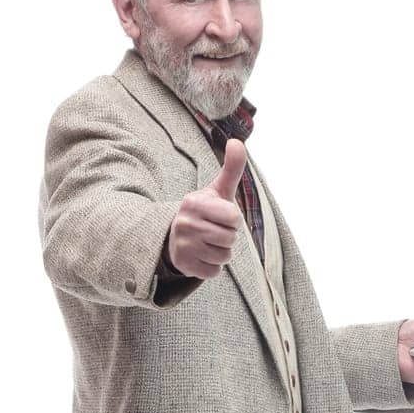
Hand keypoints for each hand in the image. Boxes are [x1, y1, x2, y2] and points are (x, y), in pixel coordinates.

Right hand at [167, 138, 246, 278]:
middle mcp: (185, 223)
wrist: (176, 237)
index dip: (233, 219)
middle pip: (230, 238)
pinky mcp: (184, 266)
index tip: (221, 216)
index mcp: (194, 203)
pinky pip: (214, 272)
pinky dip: (213, 267)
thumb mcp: (217, 190)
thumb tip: (237, 141)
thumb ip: (232, 168)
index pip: (234, 217)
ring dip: (222, 253)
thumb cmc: (205, 211)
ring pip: (224, 257)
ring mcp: (183, 246)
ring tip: (208, 243)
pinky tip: (202, 256)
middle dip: (228, 237)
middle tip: (214, 231)